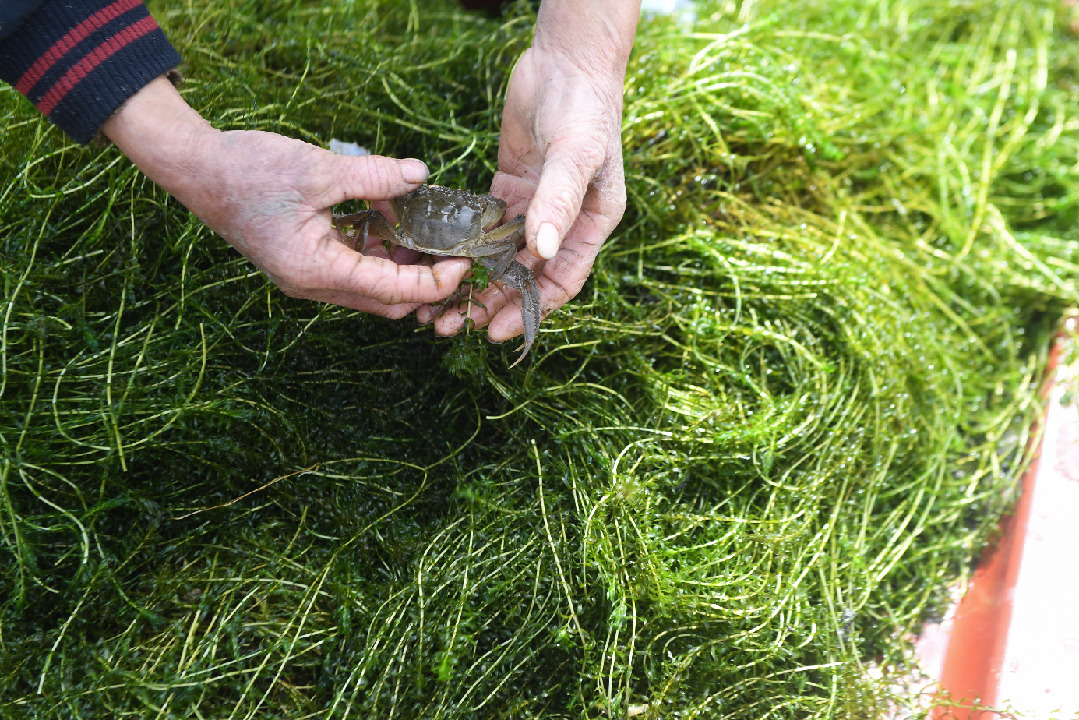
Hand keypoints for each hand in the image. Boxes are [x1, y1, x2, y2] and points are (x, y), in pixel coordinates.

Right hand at [104, 78, 470, 317]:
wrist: (194, 167)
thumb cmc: (247, 169)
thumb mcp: (318, 168)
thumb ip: (373, 177)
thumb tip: (421, 176)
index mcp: (317, 272)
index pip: (394, 292)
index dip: (436, 282)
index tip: (465, 261)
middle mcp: (314, 284)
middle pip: (388, 300)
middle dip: (426, 281)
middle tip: (456, 249)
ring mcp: (309, 276)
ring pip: (373, 285)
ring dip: (403, 264)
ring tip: (432, 230)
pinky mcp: (307, 260)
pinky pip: (355, 266)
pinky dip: (380, 249)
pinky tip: (396, 218)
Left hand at [416, 43, 629, 341]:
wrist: (567, 59)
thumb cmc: (583, 106)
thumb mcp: (575, 154)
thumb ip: (557, 201)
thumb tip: (540, 251)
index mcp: (592, 223)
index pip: (562, 281)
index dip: (528, 309)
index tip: (494, 332)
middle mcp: (565, 221)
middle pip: (526, 275)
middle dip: (491, 302)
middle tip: (452, 325)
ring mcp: (537, 205)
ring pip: (503, 255)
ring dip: (475, 279)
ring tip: (439, 303)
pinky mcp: (512, 186)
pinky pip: (488, 225)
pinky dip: (466, 243)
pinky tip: (438, 259)